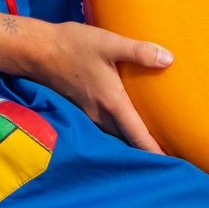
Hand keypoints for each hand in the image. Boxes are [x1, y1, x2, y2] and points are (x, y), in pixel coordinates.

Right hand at [28, 20, 172, 151]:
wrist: (37, 50)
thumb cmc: (74, 46)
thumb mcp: (110, 43)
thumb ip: (140, 52)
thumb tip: (169, 59)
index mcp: (111, 103)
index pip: (137, 135)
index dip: (154, 151)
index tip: (171, 164)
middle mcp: (100, 115)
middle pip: (127, 140)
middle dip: (145, 148)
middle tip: (168, 153)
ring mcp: (88, 114)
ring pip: (114, 134)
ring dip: (130, 140)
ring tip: (149, 140)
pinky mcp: (80, 109)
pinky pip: (103, 126)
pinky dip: (117, 130)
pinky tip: (124, 120)